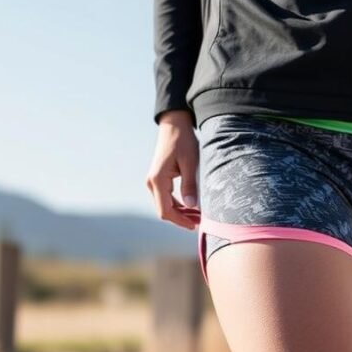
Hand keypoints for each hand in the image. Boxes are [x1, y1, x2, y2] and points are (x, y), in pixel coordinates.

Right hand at [146, 110, 199, 230]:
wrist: (174, 126)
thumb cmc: (183, 142)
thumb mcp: (190, 163)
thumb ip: (190, 185)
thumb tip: (192, 207)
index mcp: (158, 180)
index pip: (165, 210)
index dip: (180, 221)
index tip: (195, 225)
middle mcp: (151, 182)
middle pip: (163, 210)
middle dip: (180, 218)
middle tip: (200, 222)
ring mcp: (153, 181)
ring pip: (164, 205)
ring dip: (179, 212)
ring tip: (197, 216)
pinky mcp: (158, 178)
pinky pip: (165, 197)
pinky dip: (177, 204)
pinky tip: (190, 206)